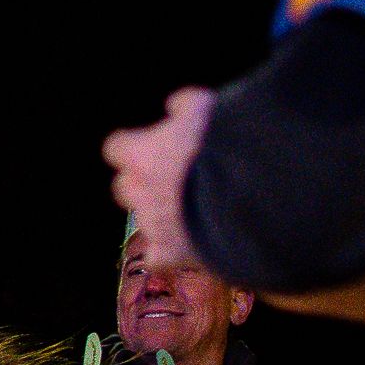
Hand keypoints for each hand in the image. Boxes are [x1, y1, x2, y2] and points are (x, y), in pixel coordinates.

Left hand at [102, 89, 213, 266]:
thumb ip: (185, 107)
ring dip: (161, 217)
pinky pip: (160, 257)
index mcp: (141, 155)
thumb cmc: (224, 145)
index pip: (117, 149)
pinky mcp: (172, 254)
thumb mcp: (206, 109)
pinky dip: (171, 253)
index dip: (134, 149)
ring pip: (144, 222)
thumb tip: (175, 107)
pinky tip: (192, 247)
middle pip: (125, 187)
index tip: (152, 148)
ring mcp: (152, 225)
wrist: (247, 194)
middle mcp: (139, 191)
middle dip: (144, 185)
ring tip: (195, 213)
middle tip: (174, 181)